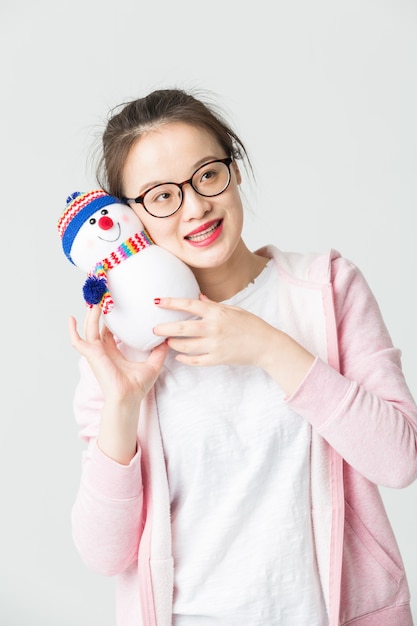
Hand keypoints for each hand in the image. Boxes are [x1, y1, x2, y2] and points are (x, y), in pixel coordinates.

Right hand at [69, 305, 168, 404]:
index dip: (110, 318)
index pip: (108, 332)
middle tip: (102, 295)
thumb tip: (167, 339)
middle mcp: (102, 351)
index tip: (114, 304)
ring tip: (94, 299)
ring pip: (89, 328)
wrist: (128, 398)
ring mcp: (95, 352)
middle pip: (97, 326)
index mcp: (113, 352)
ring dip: (90, 314)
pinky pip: (77, 341)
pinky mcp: (91, 355)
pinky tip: (71, 319)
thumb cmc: (137, 387)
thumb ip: (159, 352)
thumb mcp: (152, 365)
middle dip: (98, 311)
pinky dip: (72, 331)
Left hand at [153, 294, 275, 367]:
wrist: (266, 345)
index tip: (158, 302)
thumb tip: (198, 297)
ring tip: (167, 342)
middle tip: (154, 329)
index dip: (171, 302)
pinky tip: (178, 356)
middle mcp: (213, 328)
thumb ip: (213, 305)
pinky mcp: (217, 359)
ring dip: (173, 344)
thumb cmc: (251, 325)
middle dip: (164, 328)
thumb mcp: (233, 310)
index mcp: (217, 312)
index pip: (189, 305)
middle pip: (182, 327)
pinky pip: (195, 361)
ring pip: (185, 346)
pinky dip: (184, 359)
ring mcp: (214, 345)